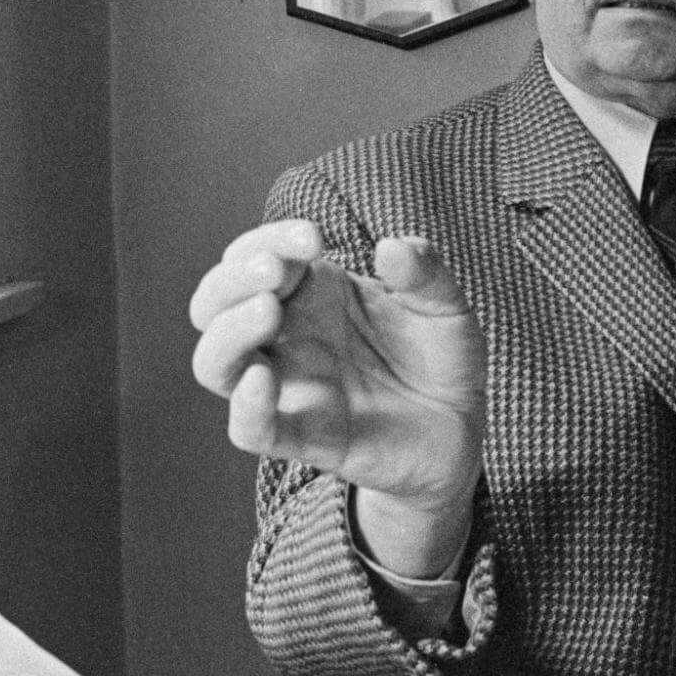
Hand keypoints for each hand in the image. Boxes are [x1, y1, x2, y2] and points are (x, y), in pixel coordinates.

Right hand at [189, 220, 486, 522]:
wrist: (460, 426)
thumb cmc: (439, 358)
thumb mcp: (444, 305)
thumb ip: (425, 272)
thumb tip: (392, 247)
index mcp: (312, 293)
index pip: (255, 256)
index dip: (269, 240)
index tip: (313, 239)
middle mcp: (288, 337)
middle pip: (215, 304)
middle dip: (232, 279)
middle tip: (276, 269)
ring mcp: (289, 386)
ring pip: (215, 363)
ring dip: (228, 332)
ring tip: (267, 310)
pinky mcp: (302, 436)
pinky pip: (250, 429)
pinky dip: (246, 406)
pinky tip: (262, 378)